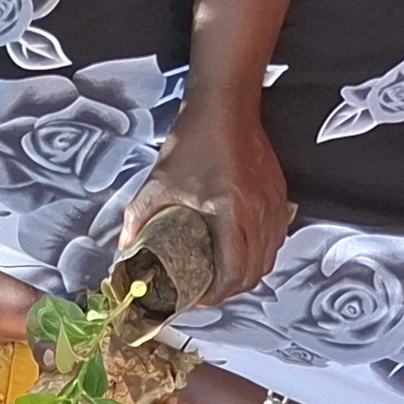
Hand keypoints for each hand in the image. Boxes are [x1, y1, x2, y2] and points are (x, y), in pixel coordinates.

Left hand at [124, 96, 291, 303]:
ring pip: (269, 257)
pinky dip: (262, 252)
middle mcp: (256, 211)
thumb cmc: (193, 140)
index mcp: (228, 211)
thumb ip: (138, 218)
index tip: (199, 297)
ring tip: (225, 274)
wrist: (225, 107)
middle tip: (210, 291)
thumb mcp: (158, 183)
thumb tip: (124, 247)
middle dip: (232, 289)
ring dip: (249, 272)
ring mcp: (272, 203)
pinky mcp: (279, 195)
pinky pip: (277, 237)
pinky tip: (244, 250)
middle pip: (254, 272)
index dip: (217, 294)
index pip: (233, 272)